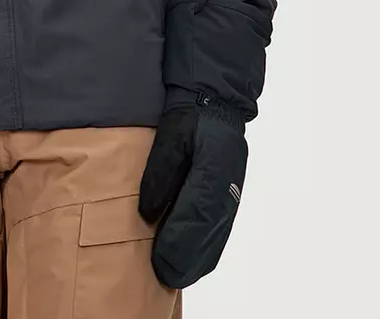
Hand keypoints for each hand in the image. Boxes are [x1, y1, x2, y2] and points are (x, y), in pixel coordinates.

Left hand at [138, 93, 247, 288]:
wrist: (217, 104)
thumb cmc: (190, 118)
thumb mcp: (171, 136)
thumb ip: (159, 173)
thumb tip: (148, 213)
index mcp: (213, 168)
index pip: (195, 215)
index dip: (177, 242)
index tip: (159, 262)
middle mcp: (226, 187)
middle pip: (207, 234)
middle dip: (185, 259)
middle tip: (162, 275)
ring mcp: (231, 194)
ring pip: (216, 237)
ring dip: (196, 260)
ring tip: (173, 275)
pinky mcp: (230, 197)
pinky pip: (220, 232)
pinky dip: (206, 251)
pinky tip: (193, 262)